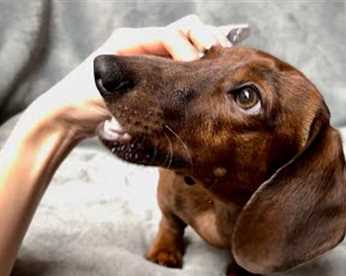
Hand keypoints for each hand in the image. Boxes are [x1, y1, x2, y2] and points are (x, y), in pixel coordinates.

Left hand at [18, 15, 231, 141]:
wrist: (67, 117)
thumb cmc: (81, 101)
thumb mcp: (110, 88)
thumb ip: (141, 82)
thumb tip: (179, 78)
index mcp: (130, 41)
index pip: (170, 36)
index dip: (188, 49)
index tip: (199, 68)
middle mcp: (142, 45)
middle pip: (183, 31)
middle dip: (204, 41)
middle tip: (221, 56)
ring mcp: (150, 59)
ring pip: (186, 45)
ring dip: (205, 51)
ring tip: (222, 63)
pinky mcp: (155, 76)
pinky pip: (181, 64)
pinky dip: (197, 66)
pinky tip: (210, 75)